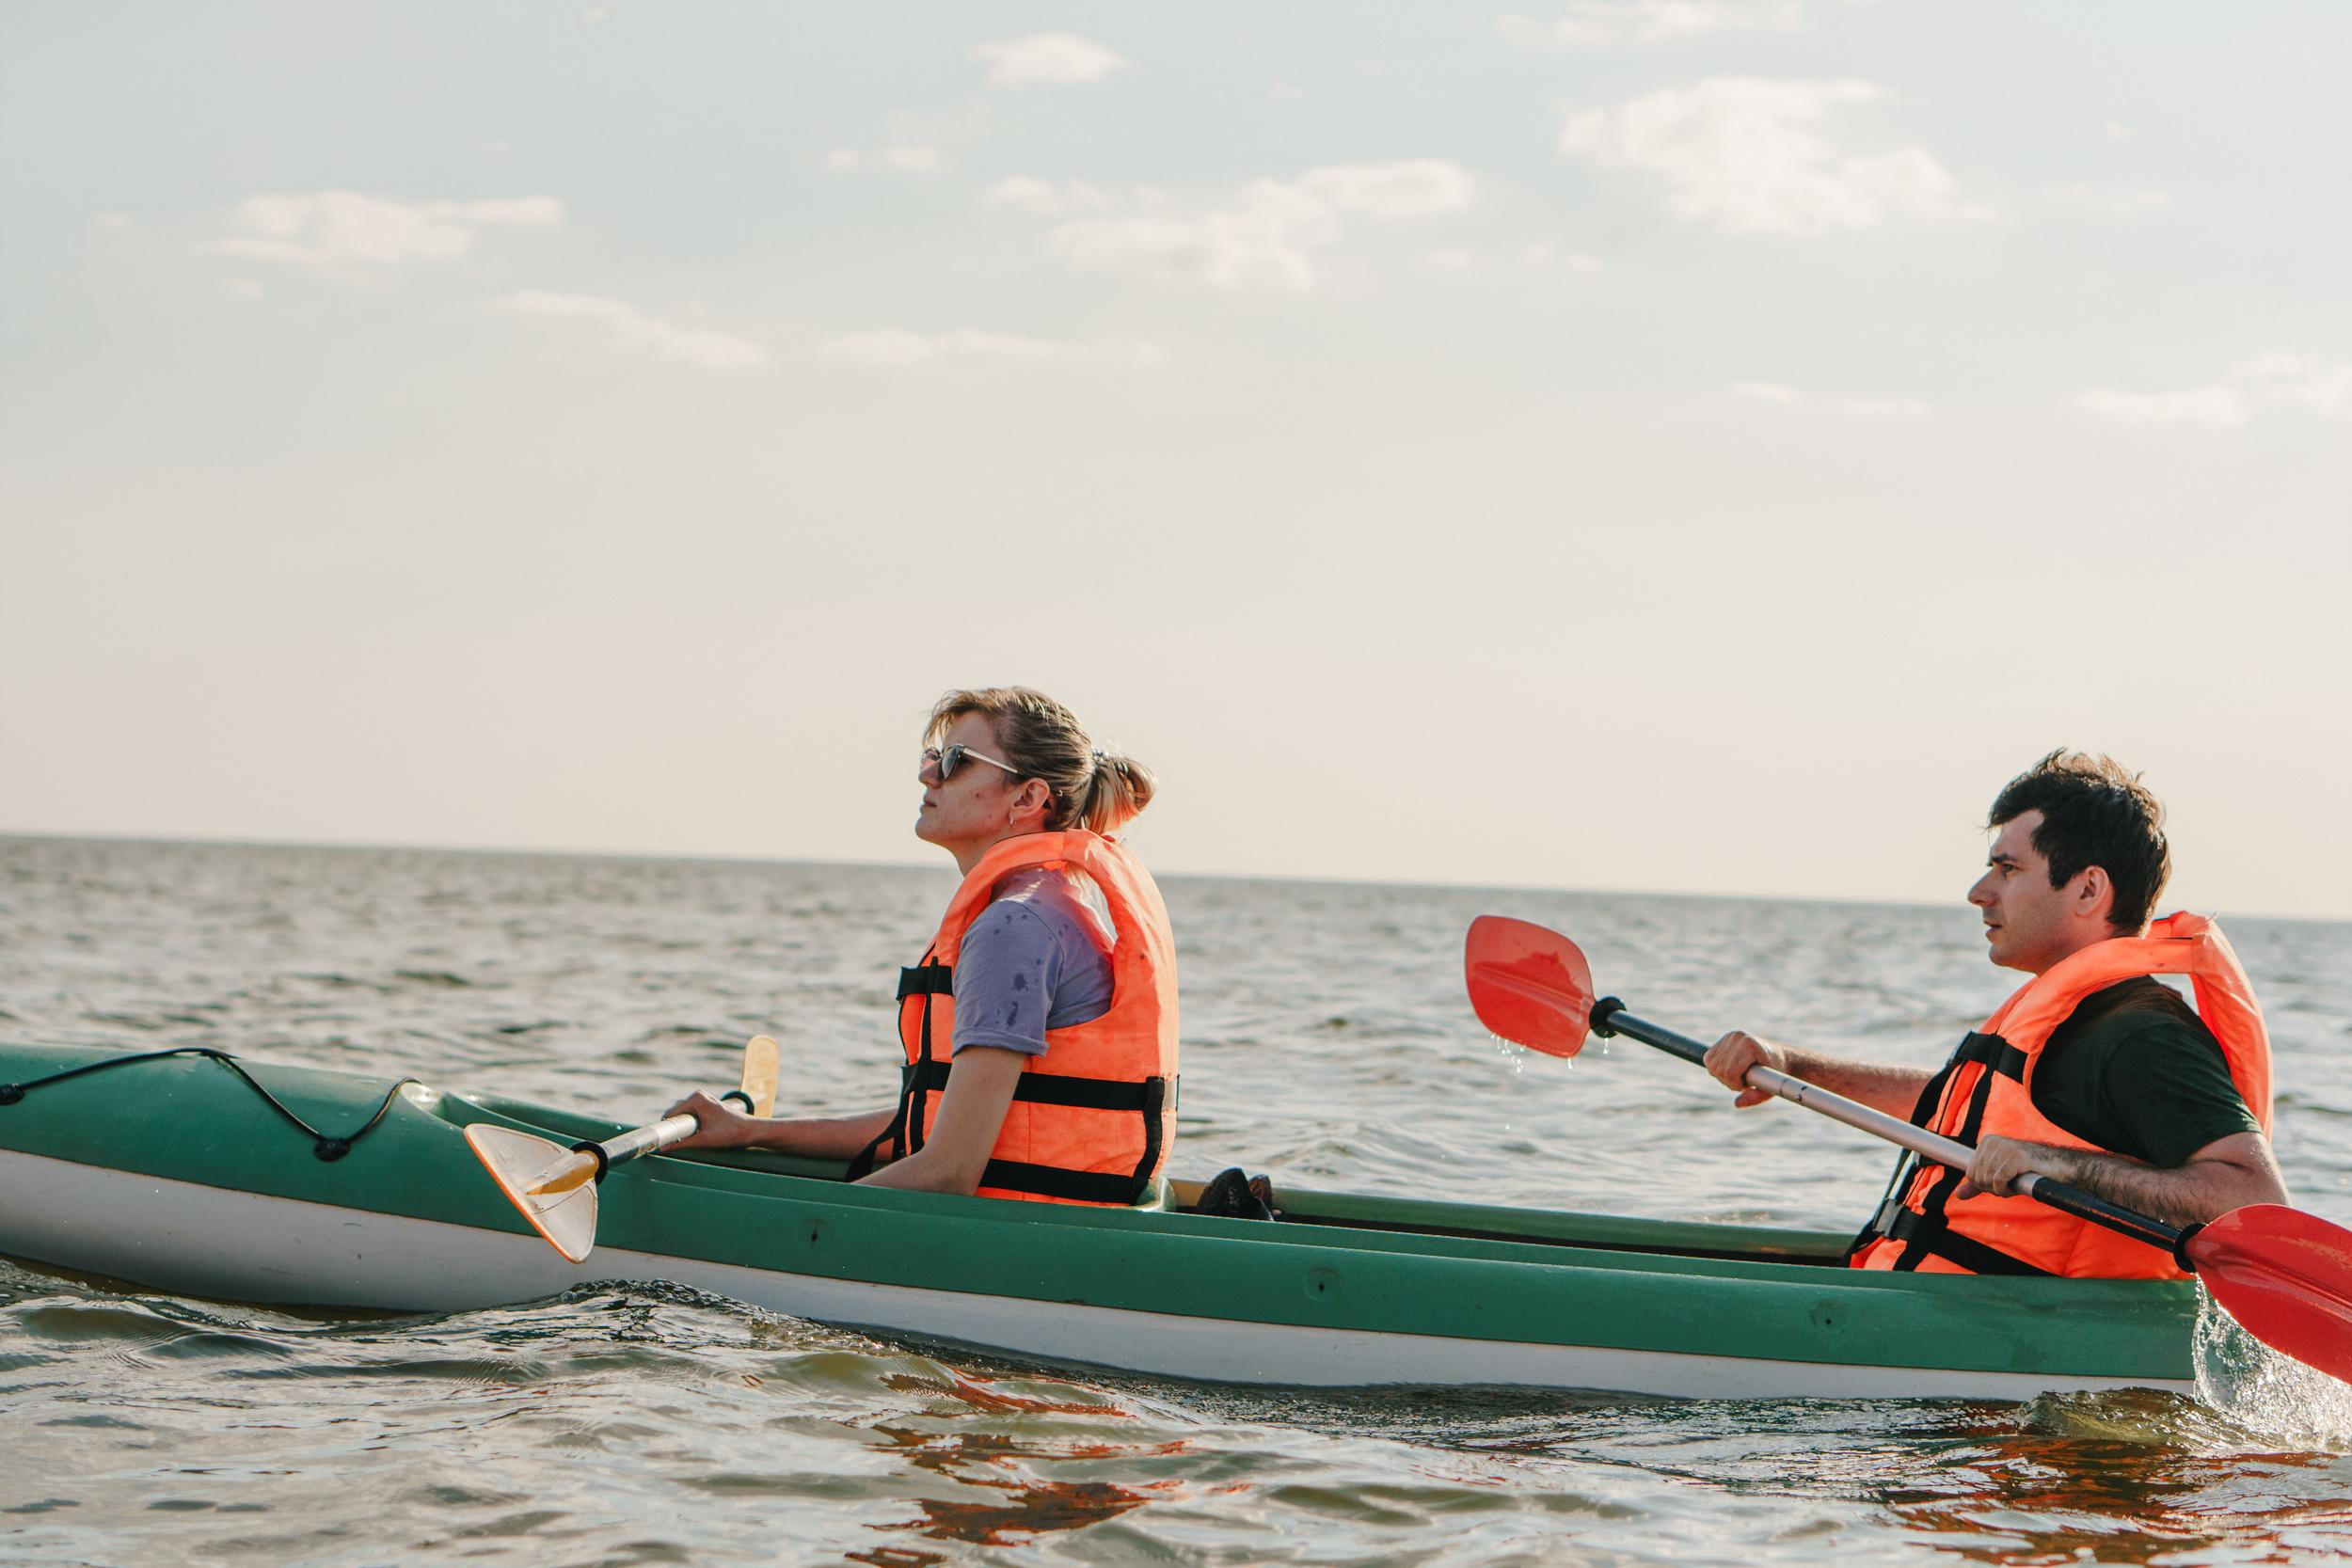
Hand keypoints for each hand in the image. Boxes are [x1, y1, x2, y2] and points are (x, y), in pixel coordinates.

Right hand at [663, 1089, 753, 1150]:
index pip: (671, 1113)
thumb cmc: (730, 1133)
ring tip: (688, 1138)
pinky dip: (688, 1124)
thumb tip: (662, 1148)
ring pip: (682, 1114)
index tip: (658, 1141)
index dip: (665, 1128)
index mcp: (696, 1099)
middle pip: (676, 1113)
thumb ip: (681, 1143)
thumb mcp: (704, 1140)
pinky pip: (690, 1114)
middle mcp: (698, 1095)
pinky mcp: (706, 1105)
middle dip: (674, 1127)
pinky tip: (694, 1133)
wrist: (750, 1130)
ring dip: (682, 1126)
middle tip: (675, 1143)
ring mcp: (702, 1099)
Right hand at [1704, 1031, 1786, 1107]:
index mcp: (1750, 1045)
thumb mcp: (1771, 1089)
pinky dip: (1717, 1068)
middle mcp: (1737, 1037)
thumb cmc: (1777, 1073)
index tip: (1748, 1086)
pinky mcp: (1724, 1038)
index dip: (1735, 1085)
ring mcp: (1730, 1036)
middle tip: (1744, 1082)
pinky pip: (1709, 1058)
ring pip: (1711, 1064)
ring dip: (1722, 1075)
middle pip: (1718, 1069)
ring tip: (1739, 1075)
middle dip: (1729, 1081)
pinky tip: (1732, 1069)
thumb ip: (1755, 1097)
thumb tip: (1737, 1103)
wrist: (1781, 1056)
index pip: (1729, 1072)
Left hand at [1956, 1134, 2070, 1199]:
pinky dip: (2005, 1189)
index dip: (1984, 1185)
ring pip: (1987, 1180)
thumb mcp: (1999, 1176)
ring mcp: (2005, 1148)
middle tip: (2009, 1185)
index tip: (2000, 1183)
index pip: (1970, 1173)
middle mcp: (1993, 1142)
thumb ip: (1978, 1184)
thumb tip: (1958, 1195)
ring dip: (2001, 1190)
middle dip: (1992, 1189)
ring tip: (2015, 1184)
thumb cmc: (2028, 1172)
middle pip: (1977, 1178)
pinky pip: (1998, 1180)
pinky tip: (2016, 1186)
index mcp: (1986, 1142)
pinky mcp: (2016, 1157)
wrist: (2059, 1167)